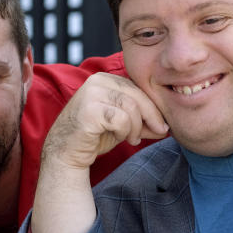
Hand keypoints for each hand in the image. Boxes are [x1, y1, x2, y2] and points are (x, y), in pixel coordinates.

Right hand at [42, 72, 168, 171]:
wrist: (66, 153)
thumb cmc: (94, 137)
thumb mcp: (123, 126)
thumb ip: (142, 122)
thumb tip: (166, 127)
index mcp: (106, 79)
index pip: (138, 88)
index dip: (154, 107)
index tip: (162, 125)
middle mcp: (97, 81)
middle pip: (138, 95)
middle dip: (152, 116)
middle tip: (158, 132)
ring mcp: (91, 93)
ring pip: (131, 107)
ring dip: (137, 127)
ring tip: (131, 139)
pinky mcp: (89, 109)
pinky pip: (121, 119)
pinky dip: (125, 132)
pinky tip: (120, 138)